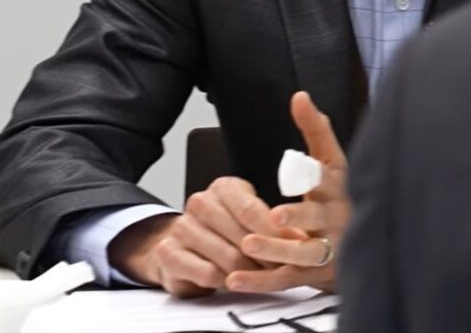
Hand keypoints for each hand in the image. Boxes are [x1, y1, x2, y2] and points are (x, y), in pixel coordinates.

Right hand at [111, 176, 286, 296]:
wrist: (182, 244)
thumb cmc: (226, 229)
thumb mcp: (250, 216)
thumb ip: (272, 223)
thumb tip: (302, 238)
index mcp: (224, 187)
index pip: (251, 209)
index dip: (275, 231)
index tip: (296, 245)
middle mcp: (200, 203)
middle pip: (241, 235)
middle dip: (268, 255)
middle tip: (285, 268)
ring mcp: (182, 227)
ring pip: (227, 256)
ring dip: (250, 271)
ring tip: (265, 277)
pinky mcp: (168, 253)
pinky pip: (207, 272)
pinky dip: (226, 281)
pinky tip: (236, 282)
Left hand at [227, 92, 350, 292]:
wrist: (366, 244)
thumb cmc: (339, 197)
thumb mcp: (333, 162)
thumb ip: (317, 131)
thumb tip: (299, 96)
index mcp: (339, 187)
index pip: (330, 177)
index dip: (316, 174)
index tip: (301, 167)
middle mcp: (336, 217)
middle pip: (319, 216)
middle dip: (299, 216)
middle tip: (275, 216)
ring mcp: (327, 248)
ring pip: (302, 251)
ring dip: (276, 248)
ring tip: (249, 244)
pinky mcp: (313, 274)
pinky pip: (284, 279)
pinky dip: (259, 280)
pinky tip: (234, 278)